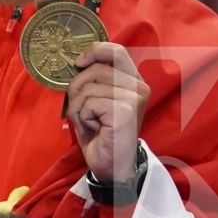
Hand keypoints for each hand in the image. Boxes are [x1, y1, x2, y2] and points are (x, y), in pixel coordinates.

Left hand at [66, 42, 148, 184]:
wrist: (111, 167)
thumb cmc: (102, 135)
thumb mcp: (96, 101)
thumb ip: (93, 80)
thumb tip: (78, 61)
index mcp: (134, 81)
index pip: (117, 51)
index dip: (94, 50)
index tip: (78, 62)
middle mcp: (139, 87)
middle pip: (96, 69)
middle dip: (78, 88)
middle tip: (81, 109)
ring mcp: (134, 98)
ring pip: (88, 88)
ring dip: (79, 108)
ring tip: (91, 123)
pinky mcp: (125, 111)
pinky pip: (88, 103)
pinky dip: (83, 117)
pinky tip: (95, 129)